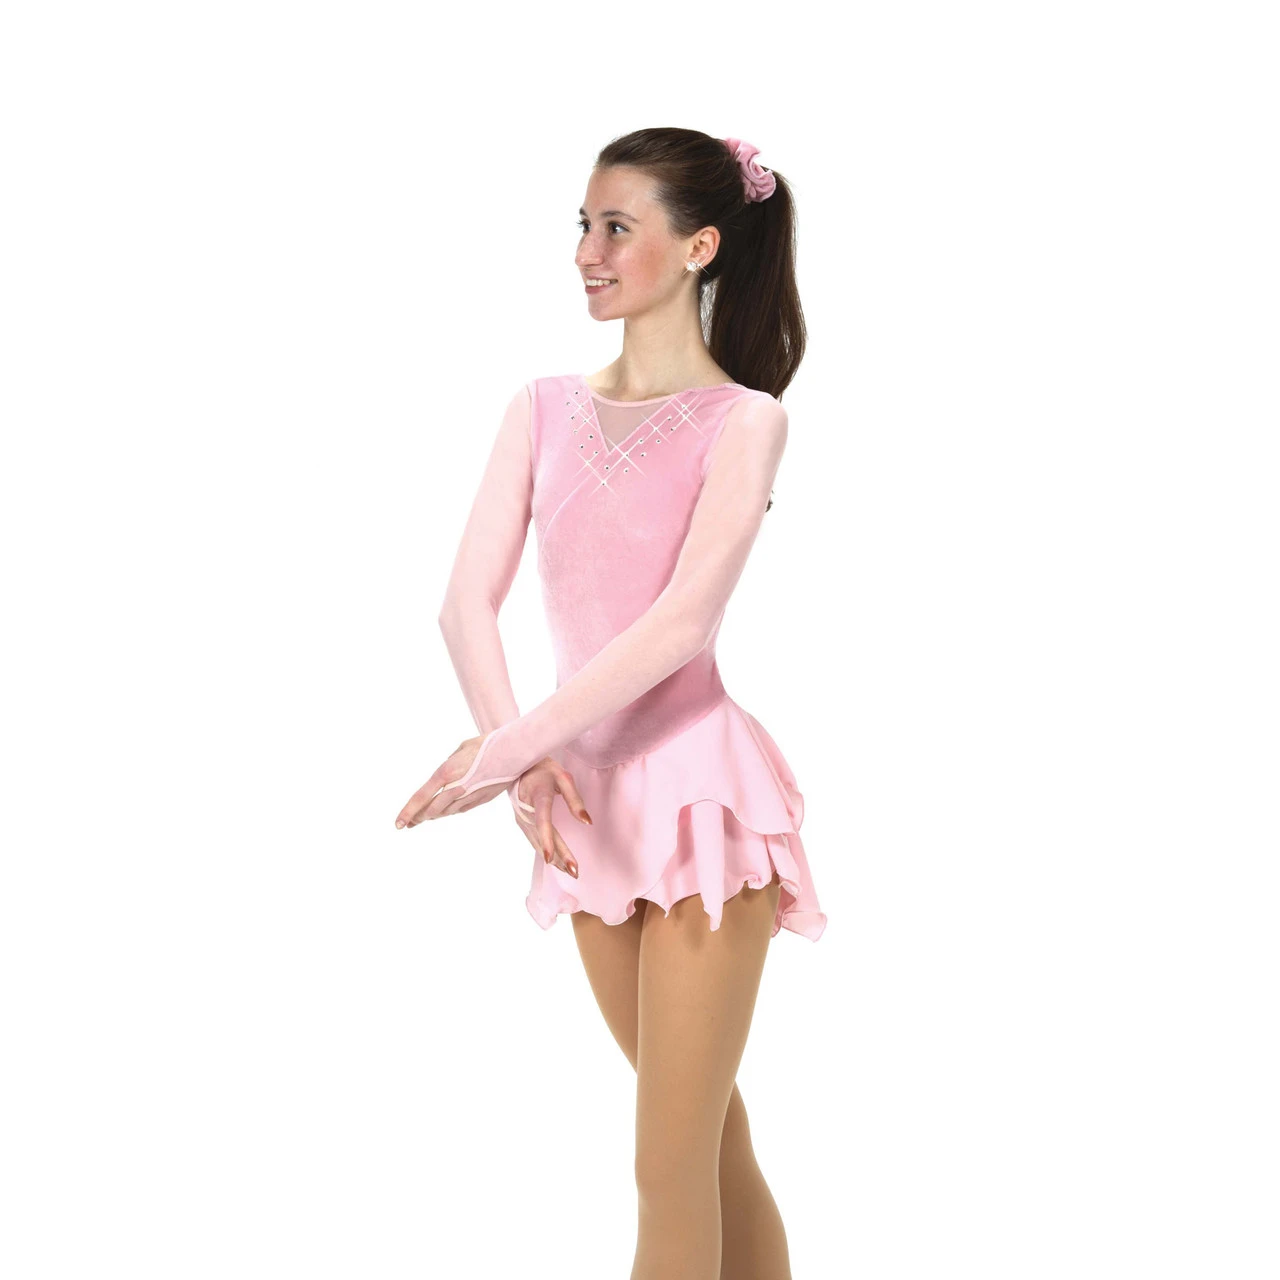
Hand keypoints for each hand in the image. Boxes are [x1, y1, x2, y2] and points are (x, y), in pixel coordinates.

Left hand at [396, 733, 507, 826]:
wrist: (514, 751)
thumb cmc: (486, 744)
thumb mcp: (460, 750)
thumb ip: (448, 765)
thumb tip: (442, 777)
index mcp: (447, 773)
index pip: (421, 797)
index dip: (408, 812)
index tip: (398, 824)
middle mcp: (456, 788)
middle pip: (431, 810)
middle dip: (418, 817)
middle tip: (408, 823)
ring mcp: (470, 796)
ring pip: (445, 812)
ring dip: (433, 815)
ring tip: (424, 818)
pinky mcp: (481, 800)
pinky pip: (460, 810)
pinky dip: (449, 811)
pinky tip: (444, 812)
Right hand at [508, 758, 591, 878]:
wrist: (518, 767)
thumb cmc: (544, 770)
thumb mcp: (563, 777)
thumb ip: (575, 800)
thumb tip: (587, 823)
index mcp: (538, 796)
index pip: (543, 821)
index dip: (547, 840)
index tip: (551, 858)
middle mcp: (526, 811)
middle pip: (543, 837)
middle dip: (559, 856)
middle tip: (575, 873)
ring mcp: (522, 819)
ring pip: (537, 842)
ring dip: (554, 858)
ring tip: (570, 872)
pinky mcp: (522, 823)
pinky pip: (534, 840)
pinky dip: (546, 851)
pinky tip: (556, 863)